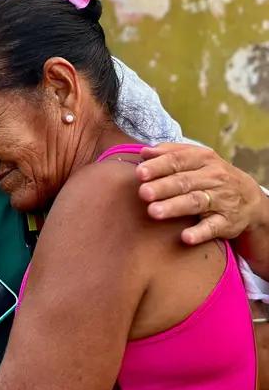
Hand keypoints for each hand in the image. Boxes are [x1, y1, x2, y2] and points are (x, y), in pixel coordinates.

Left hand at [137, 143, 268, 244]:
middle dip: (162, 187)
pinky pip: (213, 227)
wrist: (249, 198)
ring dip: (174, 207)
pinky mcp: (227, 222)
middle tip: (143, 193)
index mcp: (203, 159)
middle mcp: (214, 177)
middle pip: (184, 182)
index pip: (178, 160)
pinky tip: (185, 237)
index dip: (158, 167)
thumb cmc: (210, 175)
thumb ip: (170, 152)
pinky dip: (200, 232)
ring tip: (154, 212)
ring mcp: (222, 200)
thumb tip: (144, 152)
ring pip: (195, 202)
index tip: (139, 173)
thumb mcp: (195, 158)